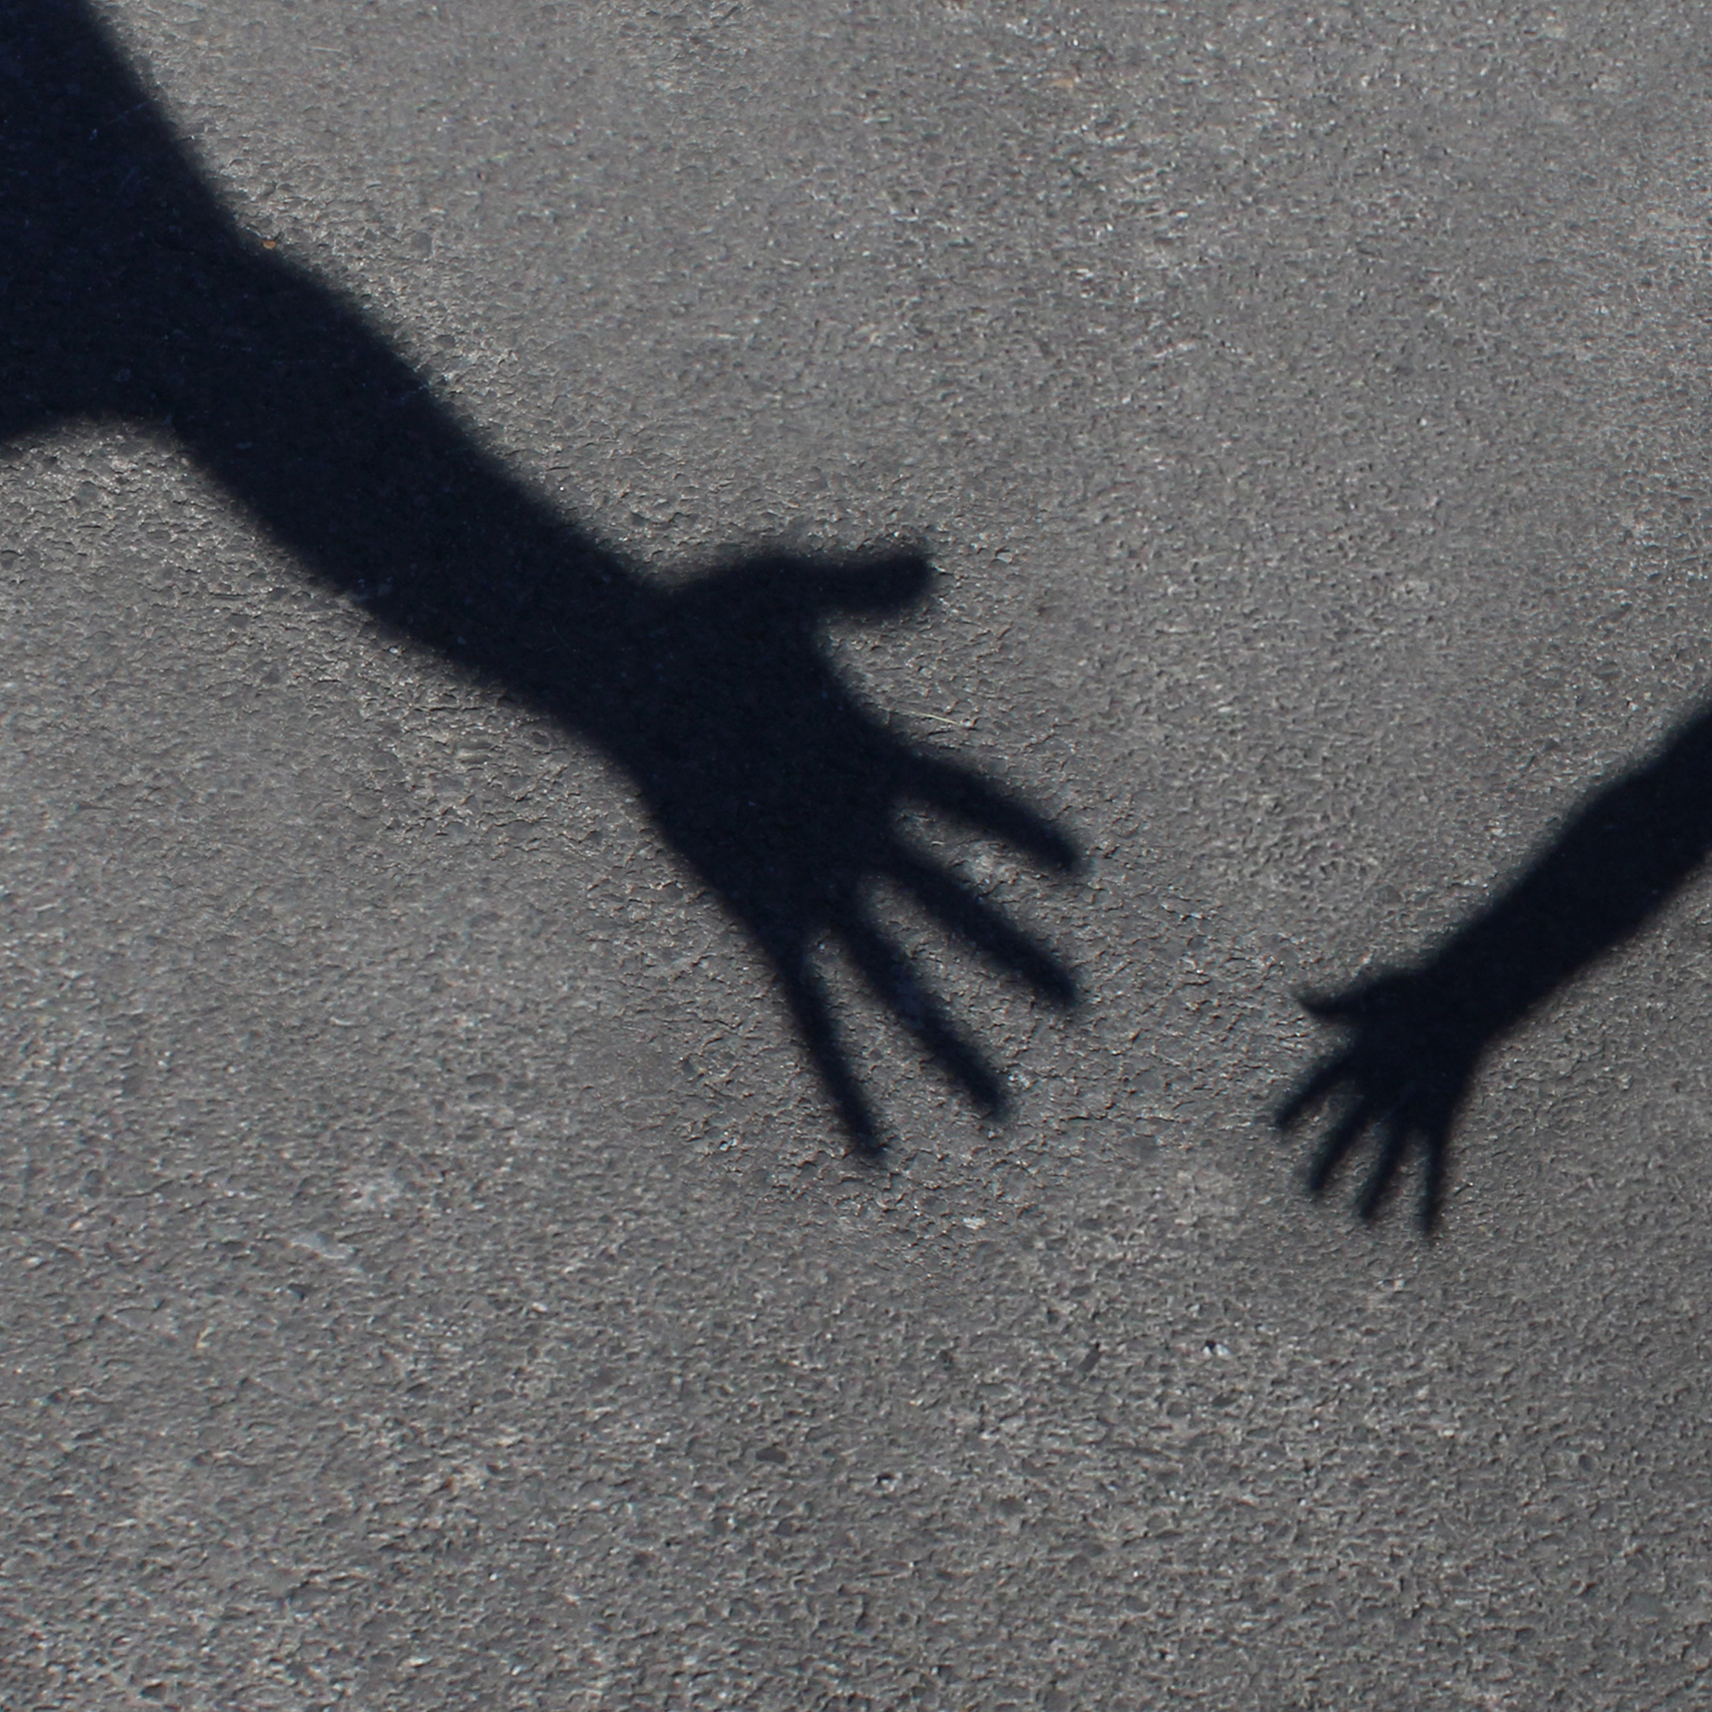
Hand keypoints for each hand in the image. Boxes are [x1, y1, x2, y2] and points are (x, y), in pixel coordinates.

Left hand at [591, 548, 1079, 1149]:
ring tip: (1001, 1112)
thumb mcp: (779, 589)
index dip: (1018, 829)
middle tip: (1082, 1004)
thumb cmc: (708, 621)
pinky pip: (809, 1012)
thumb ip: (853, 587)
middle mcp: (863, 836)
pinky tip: (872, 1145)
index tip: (1079, 865)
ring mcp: (816, 887)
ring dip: (946, 1044)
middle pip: (957, 908)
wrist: (630, 671)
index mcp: (882, 758)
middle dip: (1014, 959)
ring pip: (897, 982)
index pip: (967, 799)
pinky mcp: (763, 924)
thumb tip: (931, 567)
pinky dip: (839, 1080)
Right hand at [1275, 968, 1487, 1231]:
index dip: (1299, 1104)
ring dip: (1378, 1187)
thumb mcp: (1378, 994)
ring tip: (1364, 1221)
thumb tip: (1302, 999)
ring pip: (1390, 1154)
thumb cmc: (1417, 990)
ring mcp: (1409, 1106)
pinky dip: (1430, 1194)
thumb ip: (1342, 1004)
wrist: (1464, 997)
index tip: (1274, 1128)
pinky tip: (1426, 1226)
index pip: (1320, 1084)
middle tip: (1310, 1193)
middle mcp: (1378, 1088)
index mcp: (1357, 1057)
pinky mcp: (1440, 1117)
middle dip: (1331, 1162)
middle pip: (1350, 1131)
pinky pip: (1434, 1161)